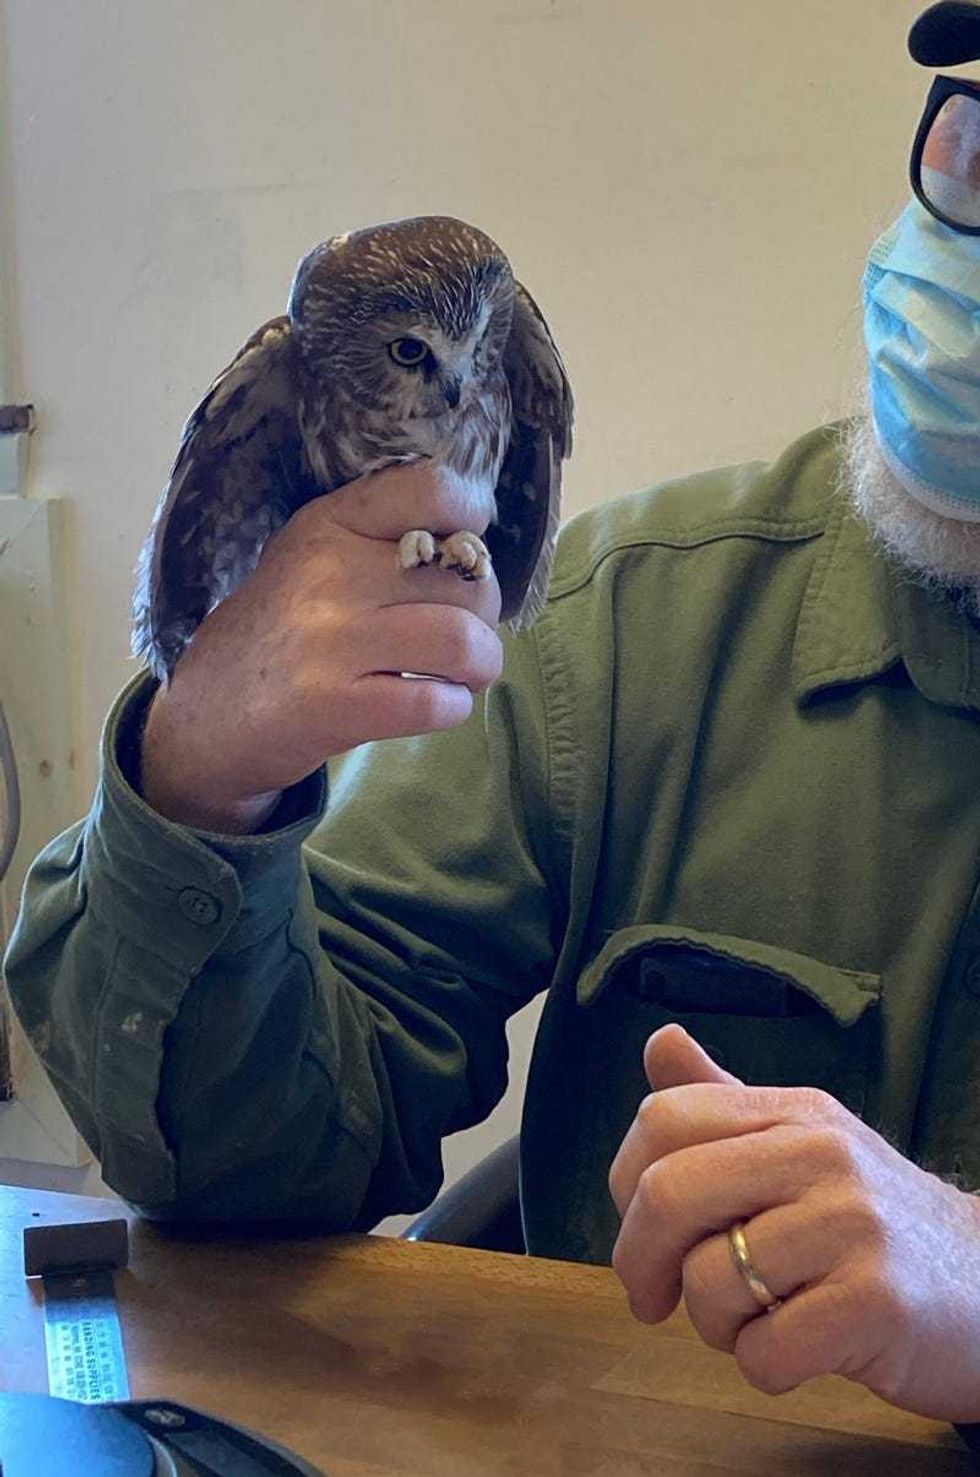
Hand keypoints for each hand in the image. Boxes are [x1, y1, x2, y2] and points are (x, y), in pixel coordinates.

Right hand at [141, 461, 501, 831]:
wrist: (207, 716)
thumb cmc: (280, 633)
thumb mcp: (312, 559)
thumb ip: (382, 540)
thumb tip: (476, 546)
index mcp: (330, 522)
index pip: (434, 491)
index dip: (471, 524)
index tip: (461, 559)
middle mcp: (330, 572)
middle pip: (467, 579)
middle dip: (483, 616)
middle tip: (460, 637)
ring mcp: (331, 641)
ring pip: (464, 641)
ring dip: (481, 665)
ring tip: (459, 674)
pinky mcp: (334, 707)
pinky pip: (437, 703)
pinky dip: (453, 708)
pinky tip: (432, 705)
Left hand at [609, 1023, 979, 1421]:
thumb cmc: (870, 1223)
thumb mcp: (803, 1144)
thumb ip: (724, 1102)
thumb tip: (658, 1042)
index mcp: (795, 1112)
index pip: (664, 1118)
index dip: (624, 1180)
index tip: (639, 1228)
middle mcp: (823, 1154)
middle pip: (669, 1192)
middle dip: (638, 1259)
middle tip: (651, 1299)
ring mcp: (853, 1227)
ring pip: (709, 1282)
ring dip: (714, 1323)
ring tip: (761, 1314)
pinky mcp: (876, 1305)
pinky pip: (762, 1351)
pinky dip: (763, 1365)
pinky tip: (801, 1346)